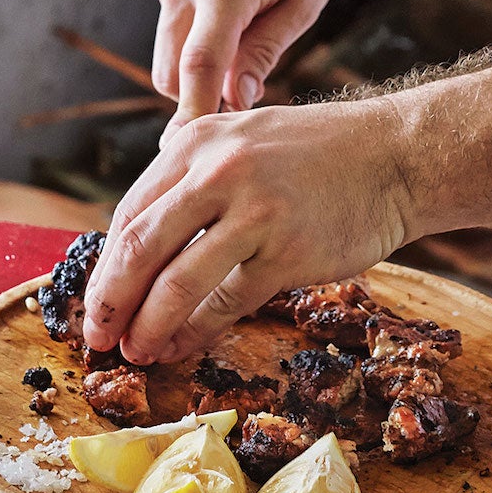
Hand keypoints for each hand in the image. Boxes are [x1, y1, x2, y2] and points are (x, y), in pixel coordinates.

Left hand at [83, 101, 412, 363]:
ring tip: (134, 352)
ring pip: (177, 282)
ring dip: (148, 326)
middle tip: (96, 336)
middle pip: (140, 248)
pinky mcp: (287, 251)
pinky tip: (181, 348)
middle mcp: (218, 170)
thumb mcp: (241, 140)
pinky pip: (226, 303)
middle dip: (110, 301)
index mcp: (196, 142)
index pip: (130, 213)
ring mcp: (254, 211)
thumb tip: (139, 247)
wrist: (395, 156)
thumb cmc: (315, 156)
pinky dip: (196, 332)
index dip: (106, 266)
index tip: (96, 301)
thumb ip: (191, 181)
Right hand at [152, 0, 353, 147]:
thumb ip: (265, 50)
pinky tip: (229, 46)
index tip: (193, 154)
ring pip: (166, 58)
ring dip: (194, 80)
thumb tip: (237, 102)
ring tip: (240, 80)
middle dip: (196, 103)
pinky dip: (192, 53)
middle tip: (239, 123)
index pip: (199, 67)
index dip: (194, 116)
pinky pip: (171, 34)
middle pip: (172, 74)